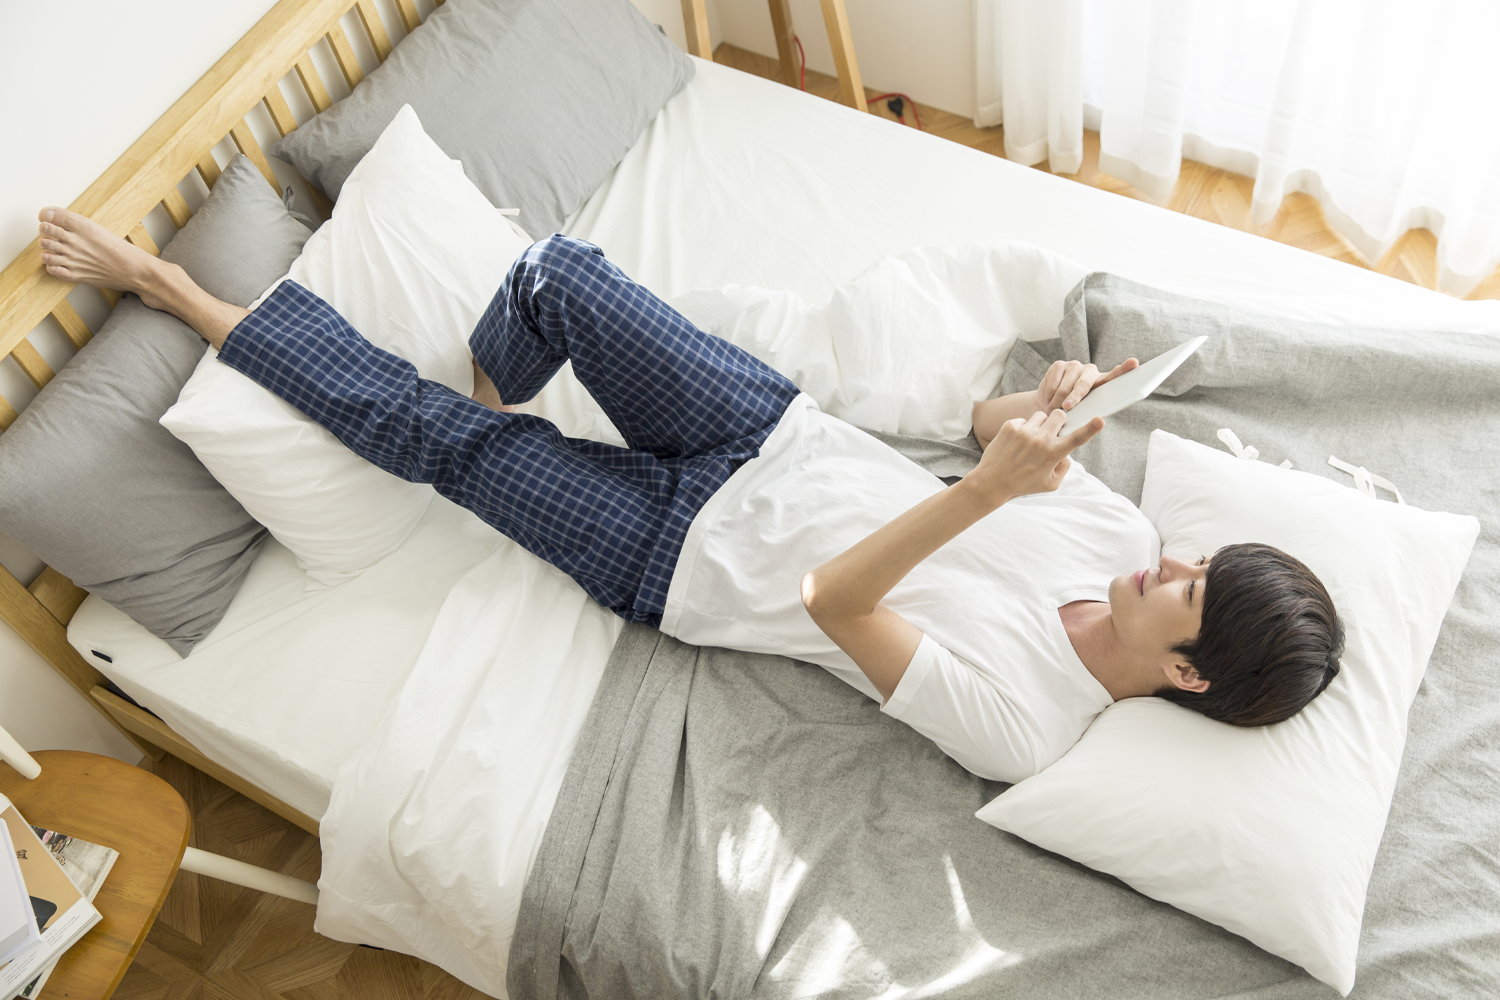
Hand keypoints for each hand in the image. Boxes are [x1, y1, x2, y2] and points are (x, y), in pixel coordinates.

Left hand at [969, 408, 1103, 502]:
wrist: (991, 482)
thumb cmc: (1023, 484)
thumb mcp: (1050, 484)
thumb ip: (1064, 467)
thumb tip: (1067, 453)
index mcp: (1053, 454)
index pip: (1077, 439)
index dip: (1091, 428)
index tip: (1100, 419)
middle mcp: (1041, 440)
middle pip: (1060, 415)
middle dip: (1059, 421)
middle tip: (1052, 433)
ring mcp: (1025, 431)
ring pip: (1042, 416)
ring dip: (1040, 425)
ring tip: (1030, 442)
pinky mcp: (1010, 426)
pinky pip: (1024, 419)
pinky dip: (1023, 428)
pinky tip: (1016, 443)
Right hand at [1035, 358, 1138, 412]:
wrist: (1048, 405)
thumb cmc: (1071, 412)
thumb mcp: (1084, 414)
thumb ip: (1092, 412)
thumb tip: (1098, 419)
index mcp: (1101, 383)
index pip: (1115, 376)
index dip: (1124, 369)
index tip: (1134, 363)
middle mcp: (1089, 371)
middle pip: (1084, 383)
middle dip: (1075, 397)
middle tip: (1067, 408)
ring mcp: (1074, 366)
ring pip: (1065, 385)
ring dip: (1057, 401)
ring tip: (1053, 410)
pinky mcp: (1059, 365)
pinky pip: (1053, 381)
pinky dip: (1049, 394)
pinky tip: (1048, 399)